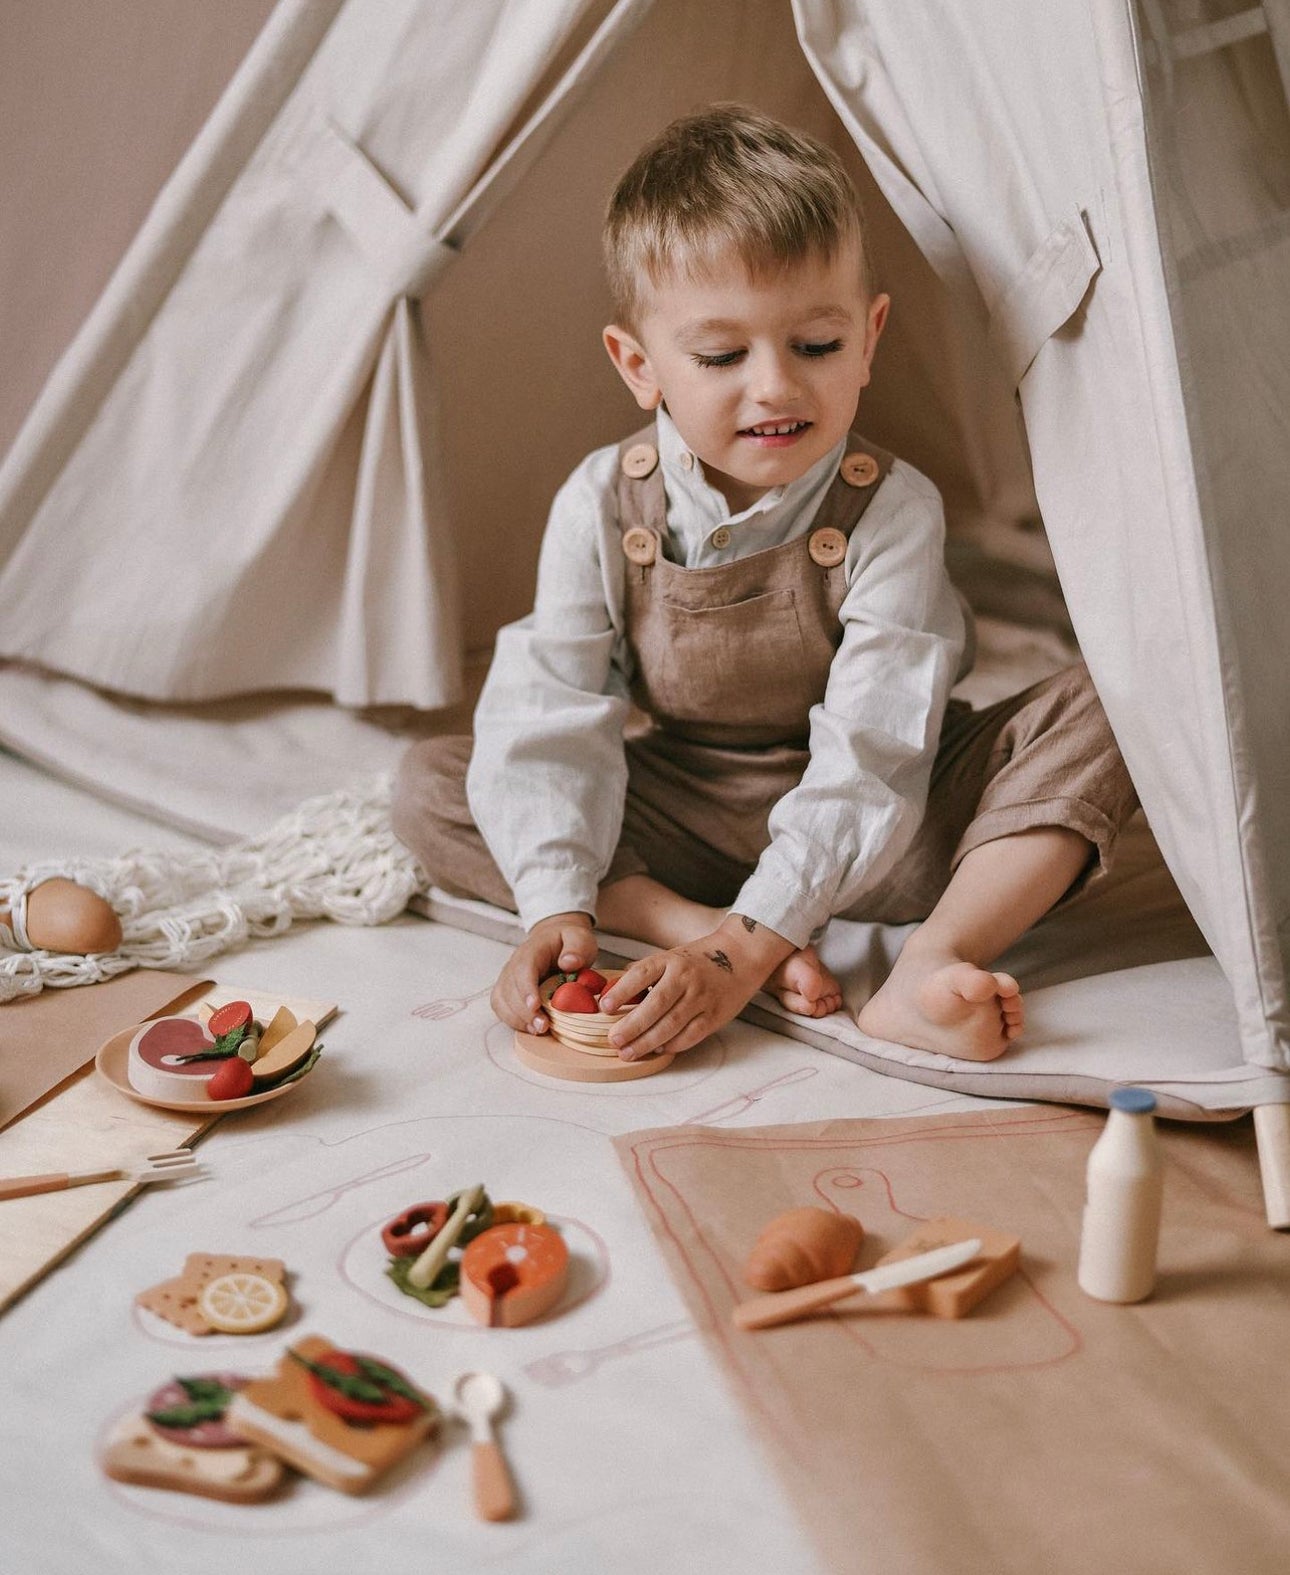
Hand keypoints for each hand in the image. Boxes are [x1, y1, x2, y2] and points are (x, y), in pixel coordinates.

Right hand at [491, 912, 597, 1034]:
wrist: (555, 940)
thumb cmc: (567, 941)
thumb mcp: (579, 938)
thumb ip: (576, 948)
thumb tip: (568, 963)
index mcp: (531, 950)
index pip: (523, 968)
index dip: (526, 988)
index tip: (535, 1005)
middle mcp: (514, 964)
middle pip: (510, 988)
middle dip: (524, 1011)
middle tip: (543, 1026)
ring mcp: (508, 977)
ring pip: (502, 1000)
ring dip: (518, 1018)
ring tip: (538, 1030)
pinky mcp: (507, 991)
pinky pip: (501, 1007)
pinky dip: (513, 1020)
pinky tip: (530, 1028)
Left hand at [598, 914, 793, 1059]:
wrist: (740, 956)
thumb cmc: (697, 960)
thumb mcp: (670, 958)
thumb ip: (645, 975)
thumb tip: (612, 997)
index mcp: (670, 960)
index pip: (641, 974)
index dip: (622, 991)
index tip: (605, 1007)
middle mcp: (686, 978)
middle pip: (656, 1005)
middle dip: (632, 1026)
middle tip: (613, 1040)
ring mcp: (702, 997)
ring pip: (672, 1024)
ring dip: (647, 1042)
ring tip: (628, 1052)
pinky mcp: (715, 1015)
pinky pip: (690, 1035)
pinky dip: (672, 1045)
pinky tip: (657, 1050)